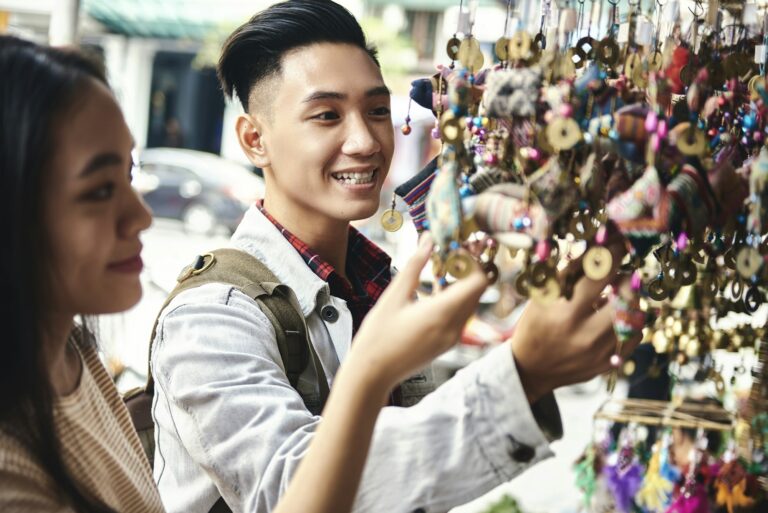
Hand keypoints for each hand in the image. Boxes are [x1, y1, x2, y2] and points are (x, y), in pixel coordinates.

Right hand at [350, 236, 487, 390]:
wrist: (373, 373)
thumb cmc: (378, 336)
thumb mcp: (394, 296)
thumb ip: (415, 266)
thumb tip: (429, 239)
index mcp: (442, 313)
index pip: (478, 281)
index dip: (472, 262)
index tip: (456, 249)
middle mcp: (454, 327)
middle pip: (477, 291)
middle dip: (467, 270)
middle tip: (448, 254)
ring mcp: (452, 338)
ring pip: (470, 303)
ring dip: (460, 285)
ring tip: (438, 271)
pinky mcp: (447, 344)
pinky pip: (460, 316)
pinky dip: (454, 300)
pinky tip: (432, 292)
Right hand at [509, 237, 642, 402]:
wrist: (531, 368)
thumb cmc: (535, 324)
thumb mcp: (542, 296)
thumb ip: (570, 272)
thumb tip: (598, 247)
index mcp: (564, 312)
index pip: (599, 274)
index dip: (613, 254)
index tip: (618, 244)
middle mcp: (584, 334)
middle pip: (626, 297)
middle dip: (626, 279)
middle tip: (618, 275)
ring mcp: (599, 352)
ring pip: (635, 317)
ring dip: (630, 300)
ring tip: (618, 294)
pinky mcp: (608, 364)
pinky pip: (634, 337)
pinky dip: (630, 321)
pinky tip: (616, 316)